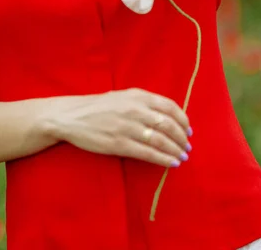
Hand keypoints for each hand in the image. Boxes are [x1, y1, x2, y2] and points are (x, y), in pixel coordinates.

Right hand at [46, 88, 192, 167]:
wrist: (71, 116)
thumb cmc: (99, 107)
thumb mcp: (123, 97)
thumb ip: (144, 103)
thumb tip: (168, 116)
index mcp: (138, 95)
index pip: (169, 107)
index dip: (183, 120)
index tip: (188, 131)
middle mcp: (135, 109)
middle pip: (168, 125)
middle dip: (182, 138)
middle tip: (187, 148)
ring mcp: (127, 127)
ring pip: (160, 140)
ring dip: (175, 150)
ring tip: (182, 157)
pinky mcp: (119, 144)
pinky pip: (147, 153)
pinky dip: (163, 159)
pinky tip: (171, 163)